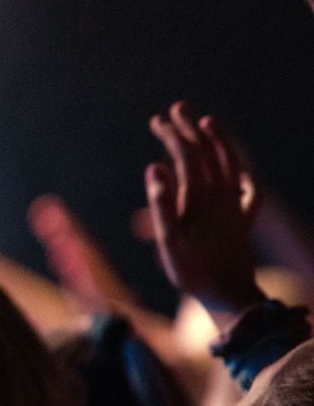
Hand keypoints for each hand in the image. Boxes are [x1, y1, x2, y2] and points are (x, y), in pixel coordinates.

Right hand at [144, 102, 263, 320]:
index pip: (187, 156)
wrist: (230, 297)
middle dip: (191, 128)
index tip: (158, 121)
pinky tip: (240, 169)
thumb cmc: (193, 272)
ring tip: (207, 121)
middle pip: (208, 153)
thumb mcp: (169, 241)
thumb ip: (162, 204)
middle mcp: (221, 197)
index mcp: (200, 198)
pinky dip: (244, 172)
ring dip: (219, 140)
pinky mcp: (244, 220)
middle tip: (176, 108)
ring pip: (231, 164)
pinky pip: (250, 189)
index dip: (173, 135)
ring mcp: (235, 207)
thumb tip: (155, 168)